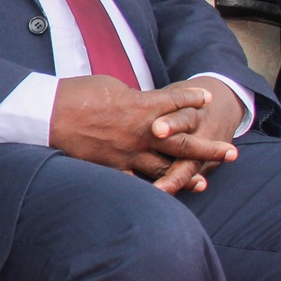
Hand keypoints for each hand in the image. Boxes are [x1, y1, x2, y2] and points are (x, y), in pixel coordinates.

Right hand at [47, 75, 237, 193]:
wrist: (49, 114)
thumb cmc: (77, 94)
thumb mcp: (112, 86)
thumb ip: (134, 99)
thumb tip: (142, 104)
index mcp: (142, 107)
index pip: (176, 102)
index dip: (193, 99)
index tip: (208, 98)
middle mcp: (142, 133)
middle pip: (183, 143)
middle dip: (209, 148)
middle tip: (232, 153)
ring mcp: (128, 154)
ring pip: (164, 168)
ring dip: (186, 175)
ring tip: (203, 181)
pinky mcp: (112, 168)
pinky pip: (137, 183)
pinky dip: (151, 189)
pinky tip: (161, 194)